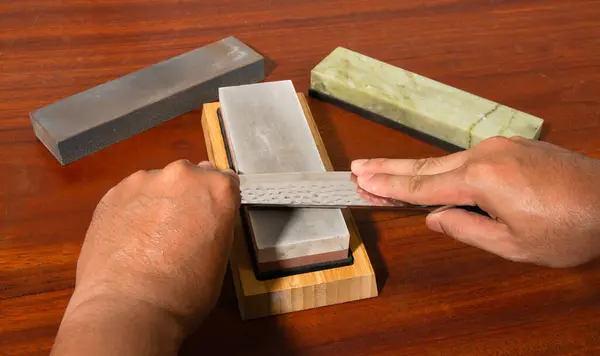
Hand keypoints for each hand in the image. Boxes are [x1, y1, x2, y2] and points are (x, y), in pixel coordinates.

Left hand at [51, 160, 239, 354]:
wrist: (128, 308)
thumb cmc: (185, 292)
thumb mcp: (220, 258)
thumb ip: (214, 224)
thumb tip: (202, 216)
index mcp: (217, 189)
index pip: (226, 181)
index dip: (218, 202)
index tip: (211, 218)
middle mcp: (183, 175)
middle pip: (191, 177)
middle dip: (188, 197)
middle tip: (180, 229)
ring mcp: (144, 180)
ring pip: (158, 184)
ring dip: (159, 201)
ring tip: (149, 236)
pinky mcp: (113, 192)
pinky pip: (131, 195)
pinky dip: (132, 209)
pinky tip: (129, 238)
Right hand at [351, 136, 599, 267]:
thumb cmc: (570, 230)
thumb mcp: (513, 244)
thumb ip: (466, 229)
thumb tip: (433, 218)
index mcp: (481, 180)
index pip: (421, 185)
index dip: (388, 186)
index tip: (360, 181)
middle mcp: (486, 155)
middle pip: (426, 165)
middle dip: (389, 168)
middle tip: (358, 168)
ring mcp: (501, 146)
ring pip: (447, 160)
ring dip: (414, 167)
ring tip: (383, 170)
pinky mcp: (514, 147)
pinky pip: (469, 158)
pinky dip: (444, 168)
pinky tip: (431, 175)